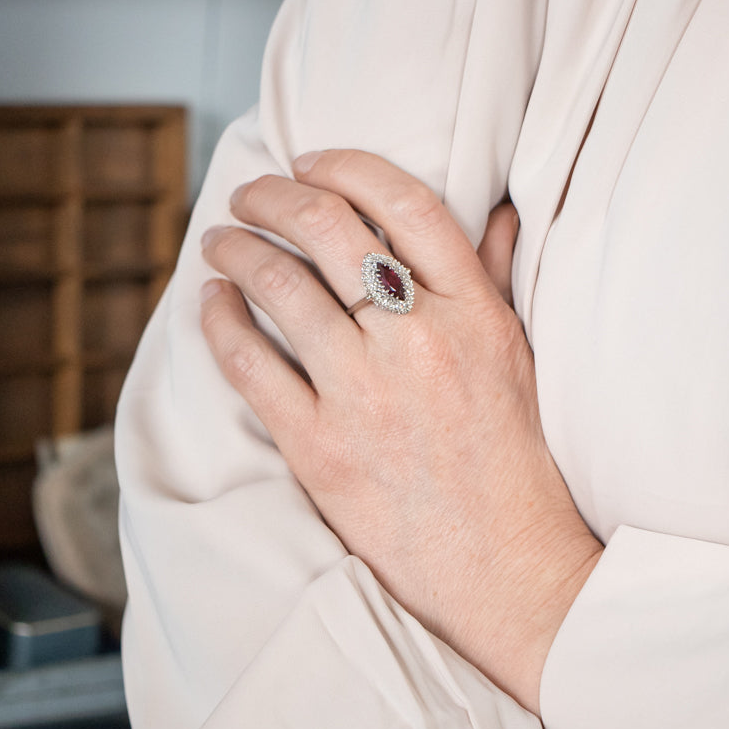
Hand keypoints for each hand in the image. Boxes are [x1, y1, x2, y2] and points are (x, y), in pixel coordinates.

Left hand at [198, 150, 600, 711]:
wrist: (504, 567)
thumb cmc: (515, 466)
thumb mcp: (517, 361)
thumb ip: (492, 281)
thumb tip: (493, 212)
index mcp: (474, 315)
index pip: (405, 205)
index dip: (348, 166)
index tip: (313, 162)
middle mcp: (419, 343)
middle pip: (329, 230)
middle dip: (274, 196)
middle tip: (251, 194)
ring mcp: (366, 395)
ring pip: (279, 287)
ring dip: (236, 250)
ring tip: (220, 242)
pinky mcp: (321, 449)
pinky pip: (250, 365)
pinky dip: (221, 321)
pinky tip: (212, 303)